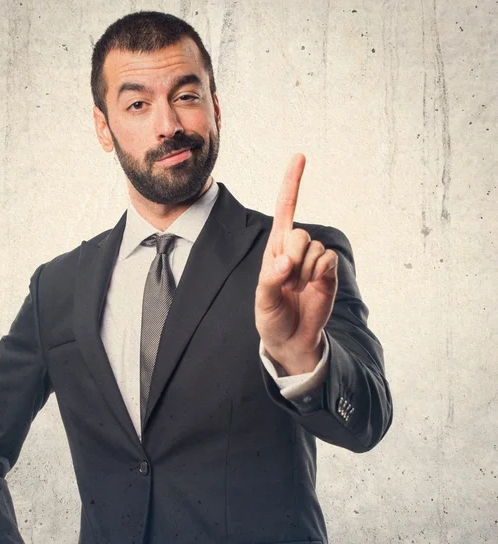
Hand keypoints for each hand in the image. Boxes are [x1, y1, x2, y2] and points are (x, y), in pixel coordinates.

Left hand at [255, 153, 337, 374]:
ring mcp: (314, 260)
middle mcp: (295, 249)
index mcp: (275, 249)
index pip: (285, 209)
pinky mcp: (329, 272)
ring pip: (315, 248)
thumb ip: (271, 279)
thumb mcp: (263, 300)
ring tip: (297, 289)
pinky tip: (312, 287)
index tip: (300, 156)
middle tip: (286, 281)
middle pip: (300, 233)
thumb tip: (286, 261)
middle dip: (292, 258)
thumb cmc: (271, 316)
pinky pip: (329, 259)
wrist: (291, 337)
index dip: (291, 183)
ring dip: (305, 273)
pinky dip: (320, 274)